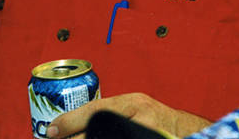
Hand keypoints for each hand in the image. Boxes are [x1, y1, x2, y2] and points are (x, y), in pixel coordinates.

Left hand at [47, 93, 209, 138]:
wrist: (187, 133)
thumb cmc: (156, 121)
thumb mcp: (132, 109)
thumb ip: (106, 113)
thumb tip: (66, 126)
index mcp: (132, 103)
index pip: (95, 110)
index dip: (71, 120)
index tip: (52, 130)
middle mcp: (139, 116)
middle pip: (96, 129)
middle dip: (74, 138)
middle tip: (56, 138)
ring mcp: (142, 132)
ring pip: (103, 136)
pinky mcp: (143, 138)